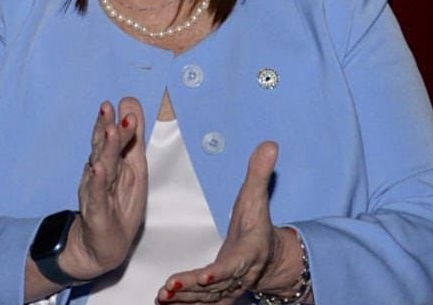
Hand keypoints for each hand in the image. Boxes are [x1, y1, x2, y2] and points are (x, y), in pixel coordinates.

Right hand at [57, 98, 147, 279]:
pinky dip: (97, 181)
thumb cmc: (116, 207)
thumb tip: (130, 102)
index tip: (126, 102)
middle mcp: (101, 173)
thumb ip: (131, 137)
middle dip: (108, 127)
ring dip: (104, 148)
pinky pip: (95, 194)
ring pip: (101, 166)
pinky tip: (97, 169)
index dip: (119, 121)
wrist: (98, 248)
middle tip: (110, 109)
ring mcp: (96, 191)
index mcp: (113, 163)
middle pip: (105, 147)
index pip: (114, 137)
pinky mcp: (95, 212)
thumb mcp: (132, 170)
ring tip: (108, 131)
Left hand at [156, 142, 294, 303]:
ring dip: (185, 300)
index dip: (220, 272)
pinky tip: (164, 303)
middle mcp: (240, 276)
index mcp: (250, 253)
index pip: (235, 265)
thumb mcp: (258, 198)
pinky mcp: (220, 296)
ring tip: (161, 297)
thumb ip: (259, 173)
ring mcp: (230, 289)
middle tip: (168, 289)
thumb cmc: (257, 225)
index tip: (205, 276)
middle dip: (193, 289)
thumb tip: (270, 144)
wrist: (270, 257)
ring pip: (207, 299)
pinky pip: (203, 304)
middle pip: (216, 286)